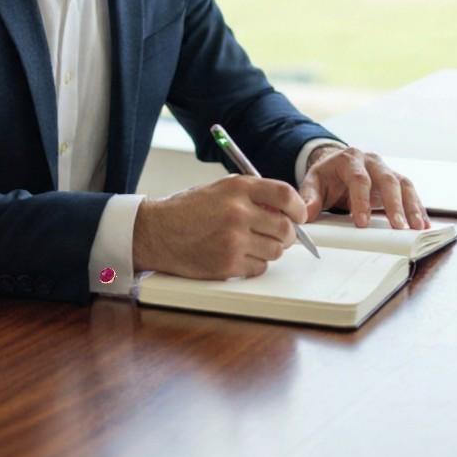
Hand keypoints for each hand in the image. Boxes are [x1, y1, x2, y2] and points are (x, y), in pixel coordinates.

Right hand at [133, 174, 307, 278]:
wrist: (156, 232)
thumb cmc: (187, 211)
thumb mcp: (220, 190)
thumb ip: (252, 195)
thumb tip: (286, 209)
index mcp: (238, 189)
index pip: (285, 195)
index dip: (299, 208)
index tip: (299, 215)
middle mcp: (238, 212)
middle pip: (285, 228)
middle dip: (287, 234)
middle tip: (280, 235)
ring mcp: (233, 240)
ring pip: (275, 251)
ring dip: (269, 250)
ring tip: (250, 244)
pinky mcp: (228, 264)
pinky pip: (259, 268)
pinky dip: (254, 264)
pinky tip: (237, 255)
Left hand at [299, 145, 429, 229]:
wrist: (336, 164)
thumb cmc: (327, 175)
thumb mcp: (313, 183)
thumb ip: (309, 198)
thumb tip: (306, 215)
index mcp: (350, 159)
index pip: (359, 179)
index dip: (361, 201)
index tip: (361, 222)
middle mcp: (372, 161)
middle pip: (387, 180)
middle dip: (394, 204)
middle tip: (398, 226)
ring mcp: (387, 170)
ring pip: (404, 185)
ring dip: (412, 207)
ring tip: (417, 228)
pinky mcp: (396, 181)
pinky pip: (410, 193)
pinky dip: (418, 208)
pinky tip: (422, 224)